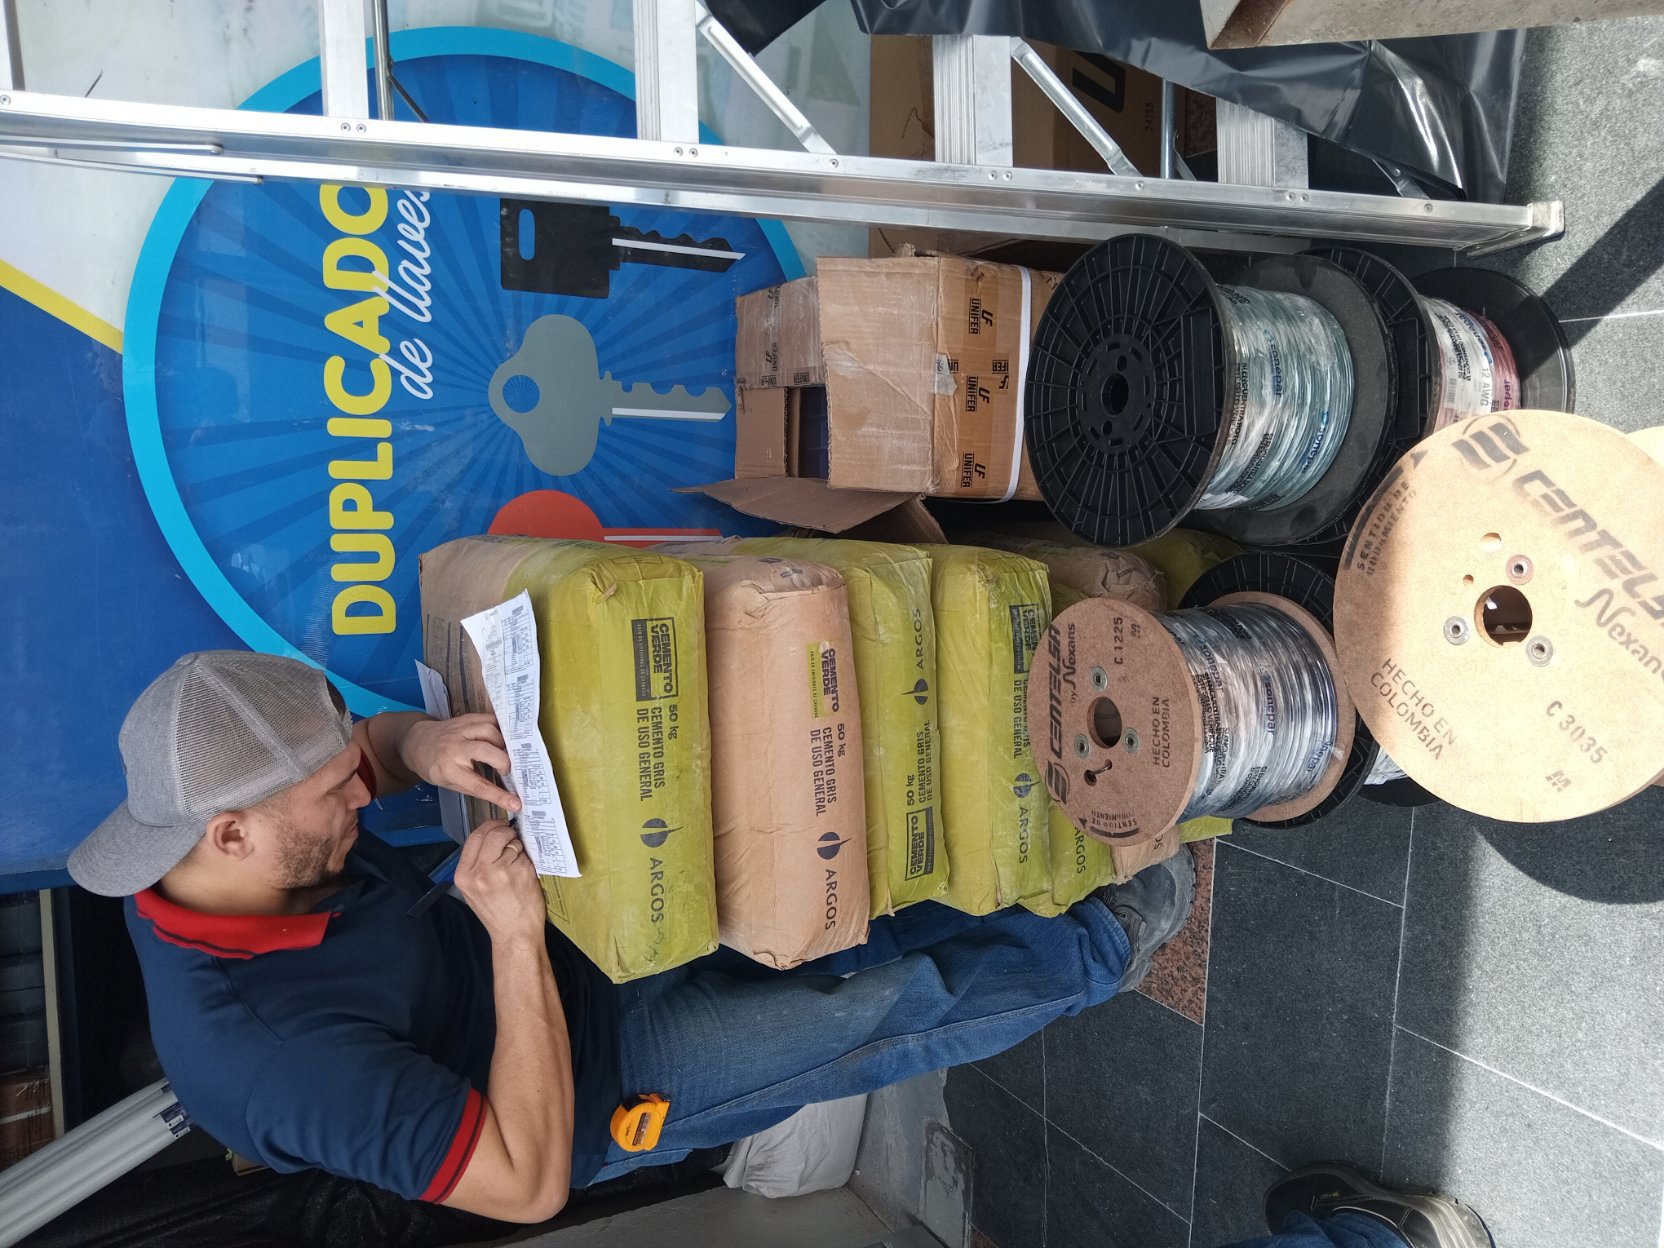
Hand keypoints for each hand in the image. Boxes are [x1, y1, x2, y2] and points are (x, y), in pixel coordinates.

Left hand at [401, 714, 521, 812]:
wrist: (416, 742)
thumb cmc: (434, 767)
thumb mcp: (449, 784)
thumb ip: (475, 787)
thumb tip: (505, 796)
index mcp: (448, 770)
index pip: (478, 785)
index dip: (499, 795)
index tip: (516, 802)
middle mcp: (454, 748)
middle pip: (487, 751)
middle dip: (504, 762)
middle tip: (506, 770)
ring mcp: (460, 730)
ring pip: (490, 730)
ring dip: (502, 743)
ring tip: (504, 753)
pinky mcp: (465, 718)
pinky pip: (489, 719)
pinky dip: (500, 728)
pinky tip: (502, 738)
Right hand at [454, 821, 544, 941]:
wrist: (514, 934)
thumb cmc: (497, 913)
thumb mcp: (474, 889)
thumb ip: (477, 864)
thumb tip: (492, 837)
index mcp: (463, 874)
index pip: (474, 837)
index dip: (490, 827)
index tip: (500, 826)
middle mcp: (478, 872)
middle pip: (492, 833)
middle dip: (505, 831)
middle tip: (513, 837)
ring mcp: (500, 871)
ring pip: (511, 841)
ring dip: (518, 846)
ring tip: (518, 863)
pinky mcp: (519, 872)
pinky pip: (524, 853)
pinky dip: (527, 858)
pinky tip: (525, 873)